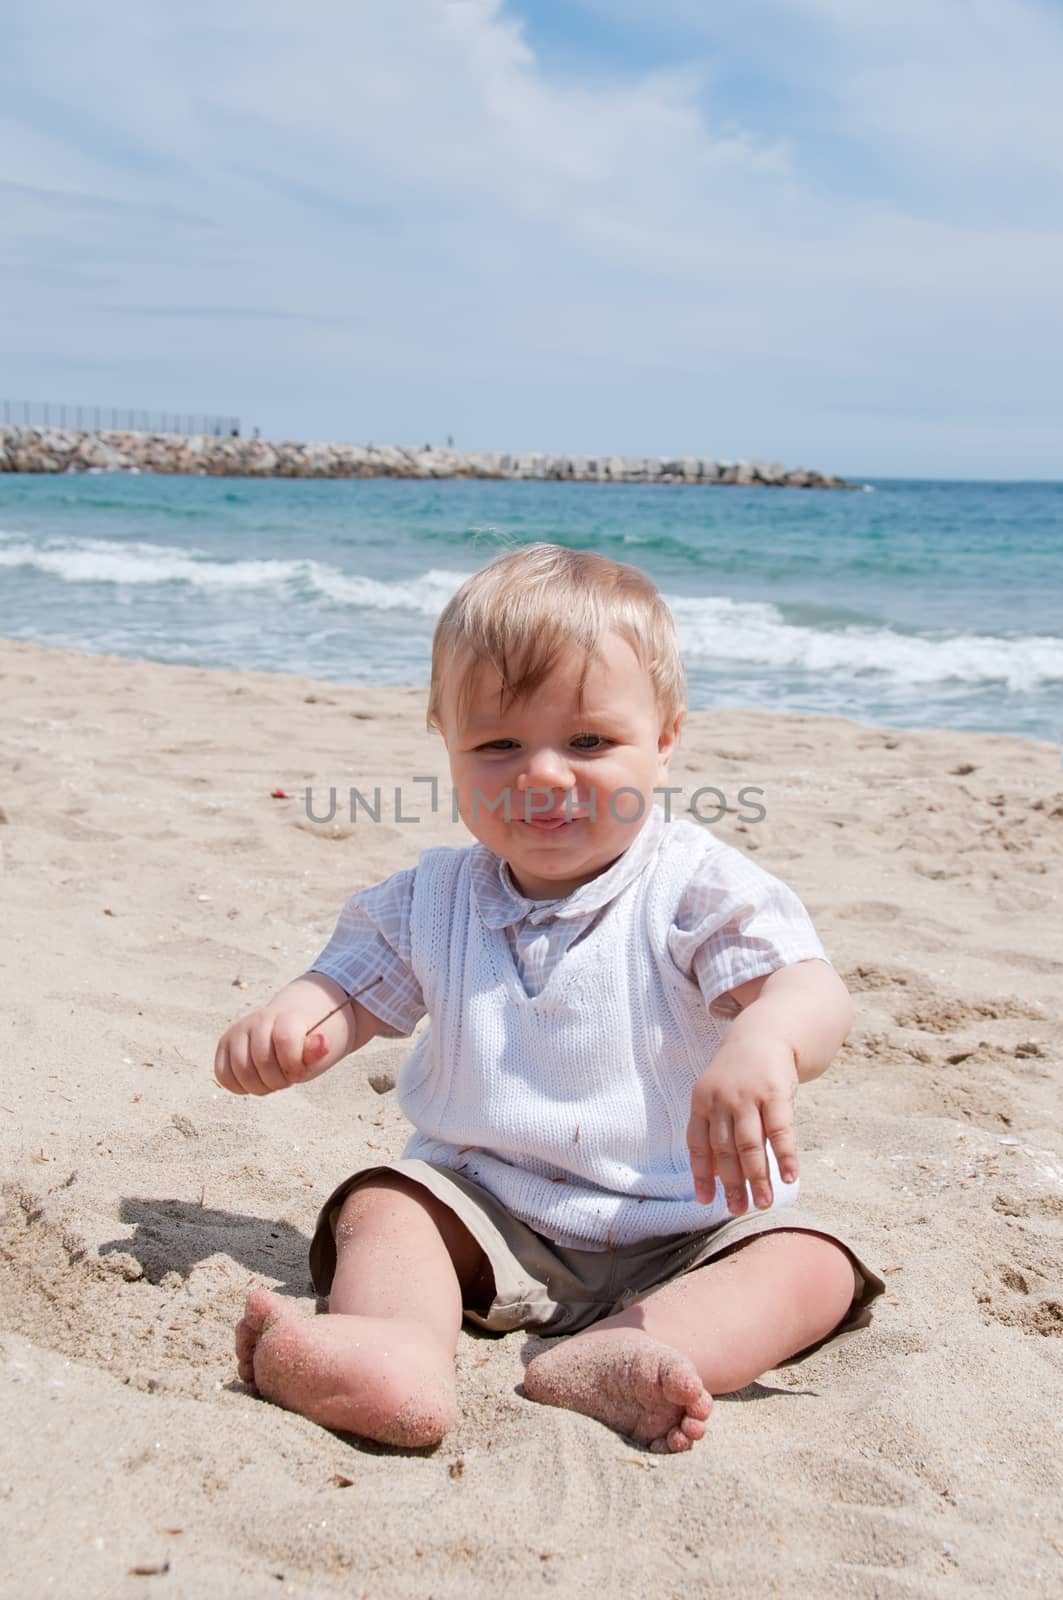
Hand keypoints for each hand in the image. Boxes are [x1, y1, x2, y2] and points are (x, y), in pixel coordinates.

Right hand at [214, 1005, 332, 1096]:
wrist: (286, 1028)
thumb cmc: (302, 1043)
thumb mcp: (314, 1048)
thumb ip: (316, 1049)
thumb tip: (323, 1042)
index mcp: (285, 1015)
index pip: (285, 1040)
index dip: (294, 1064)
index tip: (300, 1072)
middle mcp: (257, 1019)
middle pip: (262, 1060)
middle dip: (278, 1080)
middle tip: (287, 1079)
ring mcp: (237, 1031)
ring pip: (241, 1070)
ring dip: (260, 1086)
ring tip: (272, 1081)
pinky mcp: (224, 1046)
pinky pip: (223, 1075)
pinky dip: (240, 1086)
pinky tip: (256, 1081)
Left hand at [686, 1037, 798, 1215]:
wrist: (765, 1033)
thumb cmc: (739, 1075)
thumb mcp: (718, 1095)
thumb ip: (716, 1130)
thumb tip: (717, 1176)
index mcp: (702, 1102)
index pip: (698, 1145)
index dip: (701, 1175)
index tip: (706, 1202)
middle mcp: (722, 1100)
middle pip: (725, 1151)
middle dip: (732, 1184)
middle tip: (739, 1210)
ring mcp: (748, 1096)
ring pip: (750, 1146)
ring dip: (757, 1178)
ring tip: (764, 1203)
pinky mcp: (776, 1093)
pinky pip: (780, 1131)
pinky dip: (785, 1157)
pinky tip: (790, 1178)